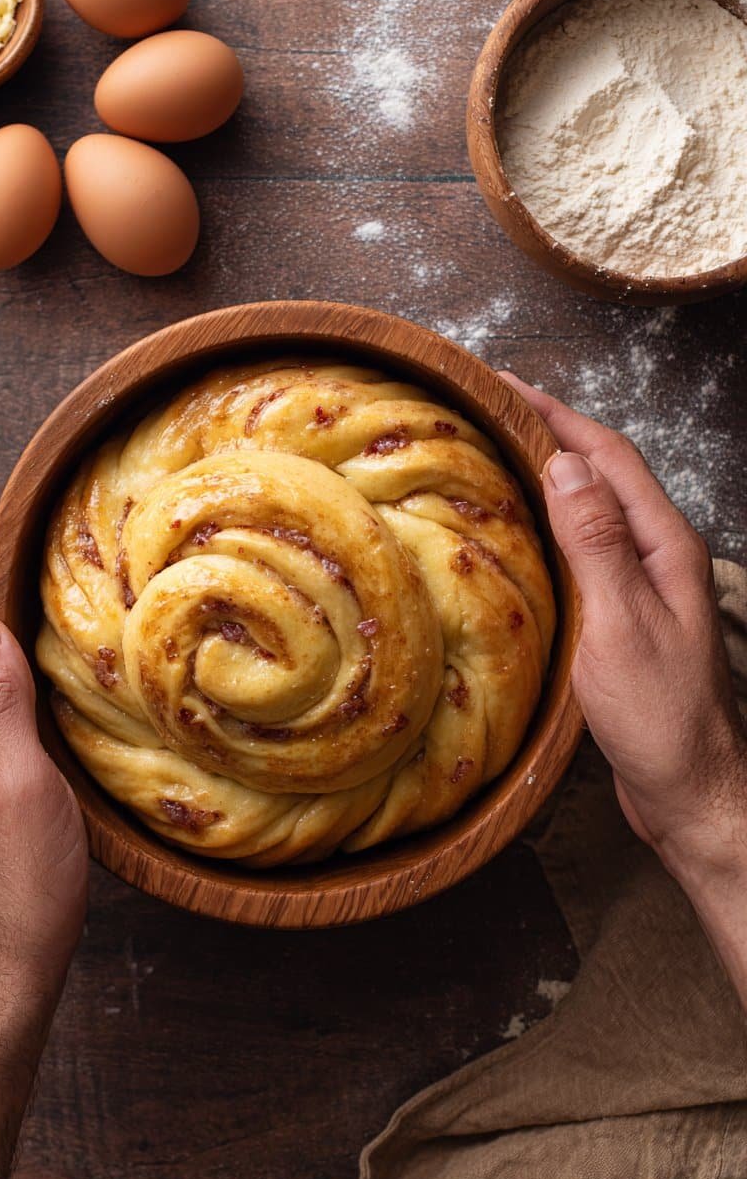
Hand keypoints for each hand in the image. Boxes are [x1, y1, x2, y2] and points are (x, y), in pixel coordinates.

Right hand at [500, 374, 745, 886]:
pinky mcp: (623, 617)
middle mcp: (659, 557)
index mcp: (667, 547)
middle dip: (552, 433)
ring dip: (549, 475)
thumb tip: (565, 467)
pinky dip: (548, 525)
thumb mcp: (622, 625)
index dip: (560, 416)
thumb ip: (596, 544)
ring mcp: (643, 587)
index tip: (507, 386)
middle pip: (603, 475)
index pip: (610, 460)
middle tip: (490, 410)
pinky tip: (519, 533)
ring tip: (496, 455)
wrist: (689, 791)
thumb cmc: (662, 718)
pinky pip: (584, 551)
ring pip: (593, 511)